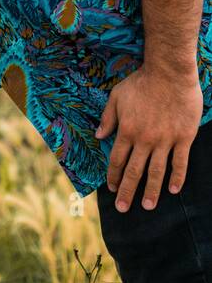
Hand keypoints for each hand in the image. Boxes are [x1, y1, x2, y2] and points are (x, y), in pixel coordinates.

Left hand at [96, 62, 203, 211]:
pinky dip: (177, 177)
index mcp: (127, 130)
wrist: (169, 73)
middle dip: (128, 191)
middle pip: (135, 171)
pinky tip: (174, 190)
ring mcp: (165, 140)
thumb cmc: (141, 82)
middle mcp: (145, 139)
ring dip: (151, 191)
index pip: (118, 159)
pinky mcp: (183, 138)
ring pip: (156, 172)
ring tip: (147, 206)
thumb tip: (98, 135)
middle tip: (124, 209)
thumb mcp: (117, 96)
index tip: (112, 189)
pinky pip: (180, 162)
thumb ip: (108, 117)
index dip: (114, 175)